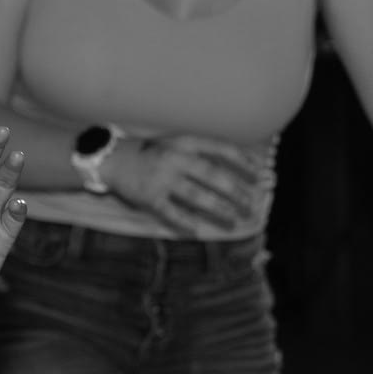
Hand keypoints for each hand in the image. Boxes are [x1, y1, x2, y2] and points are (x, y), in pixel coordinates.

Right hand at [102, 134, 262, 235]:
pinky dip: (184, 222)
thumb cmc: (152, 152)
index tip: (259, 175)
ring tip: (233, 219)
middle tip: (251, 205)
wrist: (113, 159)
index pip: (220, 149)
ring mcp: (162, 178)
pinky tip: (197, 231)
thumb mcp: (177, 143)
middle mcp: (175, 158)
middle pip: (212, 175)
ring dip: (218, 208)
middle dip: (235, 191)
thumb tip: (237, 166)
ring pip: (196, 196)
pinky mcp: (149, 196)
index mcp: (184, 142)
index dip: (242, 161)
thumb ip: (202, 152)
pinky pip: (171, 212)